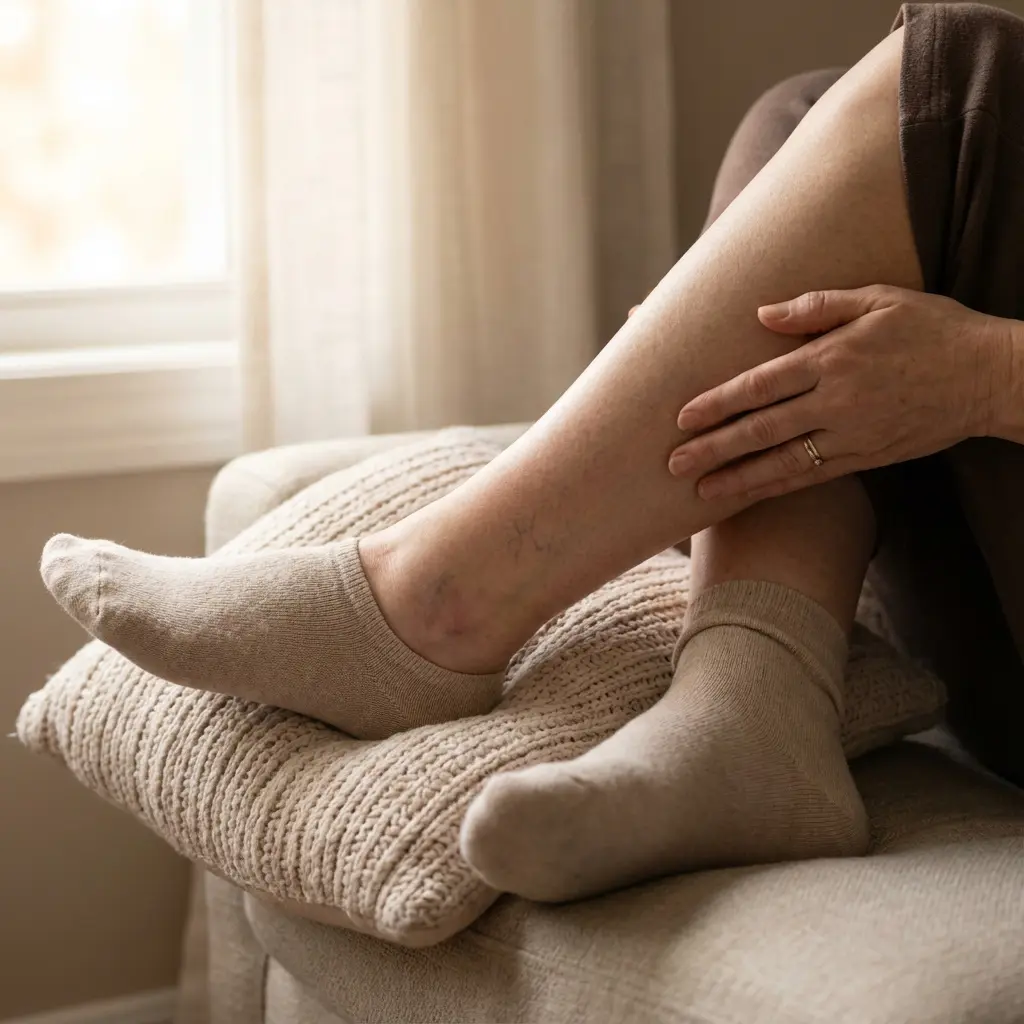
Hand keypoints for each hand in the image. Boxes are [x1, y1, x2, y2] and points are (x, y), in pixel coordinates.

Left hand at [667, 286, 1010, 500]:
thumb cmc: (934, 329)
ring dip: (738, 478)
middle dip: (714, 448)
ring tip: (700, 491)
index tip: (682, 417)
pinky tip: (748, 494)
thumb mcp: (880, 299)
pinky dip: (776, 488)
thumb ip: (817, 307)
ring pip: (783, 462)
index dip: (718, 402)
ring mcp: (852, 435)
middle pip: (762, 429)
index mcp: (834, 358)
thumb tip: (761, 313)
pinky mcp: (867, 458)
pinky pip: (812, 477)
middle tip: (673, 463)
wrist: (991, 377)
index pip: (761, 384)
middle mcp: (837, 401)